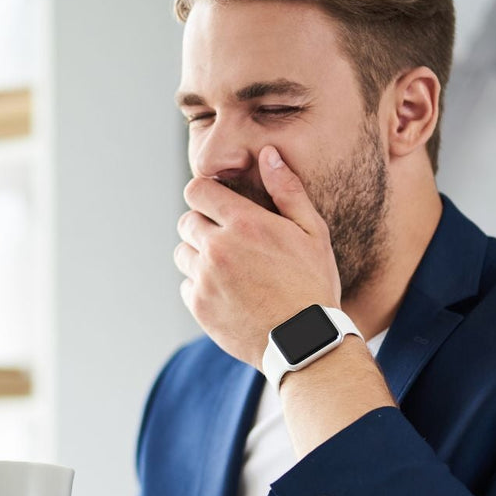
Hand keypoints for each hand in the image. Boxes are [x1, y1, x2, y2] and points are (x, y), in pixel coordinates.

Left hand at [175, 145, 341, 368]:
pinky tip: (228, 293)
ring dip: (199, 256)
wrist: (304, 341)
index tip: (217, 203)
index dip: (205, 194)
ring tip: (229, 269)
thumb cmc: (313, 283)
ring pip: (182, 253)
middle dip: (203, 225)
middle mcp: (218, 247)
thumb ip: (287, 190)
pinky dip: (200, 286)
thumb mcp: (313, 232)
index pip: (197, 191)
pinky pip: (186, 285)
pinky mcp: (198, 306)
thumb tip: (268, 154)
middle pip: (186, 221)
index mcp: (245, 223)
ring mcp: (204, 278)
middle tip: (229, 241)